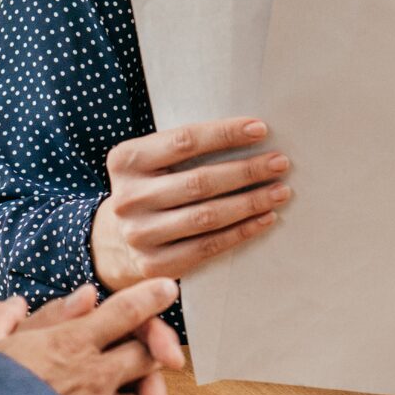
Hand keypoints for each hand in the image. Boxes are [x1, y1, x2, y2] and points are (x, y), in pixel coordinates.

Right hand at [90, 117, 292, 290]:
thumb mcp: (149, 161)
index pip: (184, 141)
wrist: (113, 240)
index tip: (261, 129)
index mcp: (126, 160)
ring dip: (251, 202)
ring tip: (280, 191)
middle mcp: (129, 198)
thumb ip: (183, 148)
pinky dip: (242, 232)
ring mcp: (140, 234)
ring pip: (207, 216)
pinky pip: (208, 247)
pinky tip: (265, 218)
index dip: (225, 134)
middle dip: (247, 171)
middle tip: (280, 163)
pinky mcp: (155, 264)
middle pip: (200, 181)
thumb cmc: (148, 188)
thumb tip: (250, 133)